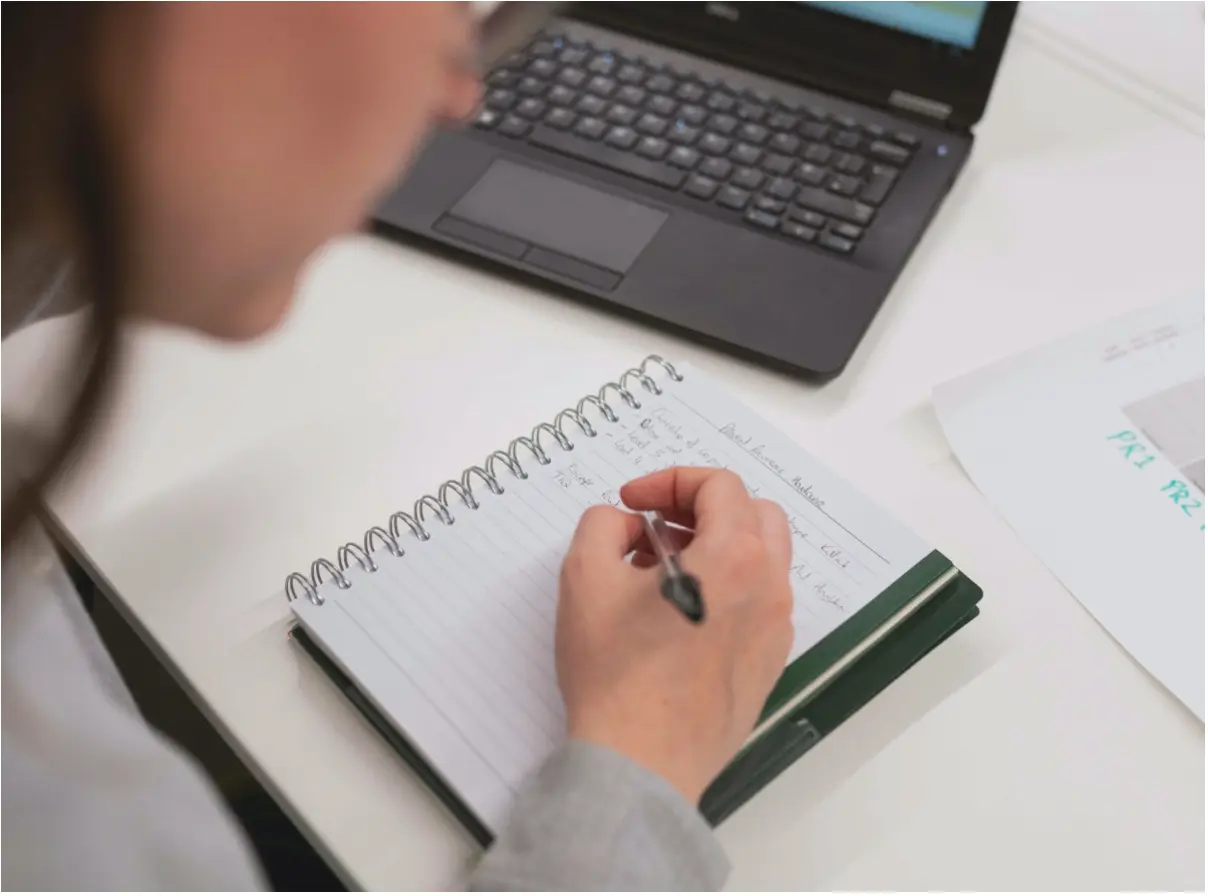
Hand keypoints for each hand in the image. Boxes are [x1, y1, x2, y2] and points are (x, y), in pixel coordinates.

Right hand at [556, 467, 793, 804]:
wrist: (640, 761)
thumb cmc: (615, 671)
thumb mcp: (584, 575)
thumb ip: (604, 524)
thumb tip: (628, 525)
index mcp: (736, 556)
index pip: (719, 485)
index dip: (669, 481)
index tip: (632, 503)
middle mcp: (770, 587)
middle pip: (753, 513)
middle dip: (701, 506)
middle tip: (653, 525)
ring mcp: (776, 629)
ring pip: (760, 558)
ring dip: (715, 545)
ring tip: (658, 571)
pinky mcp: (768, 664)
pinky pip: (756, 602)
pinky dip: (725, 586)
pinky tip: (677, 613)